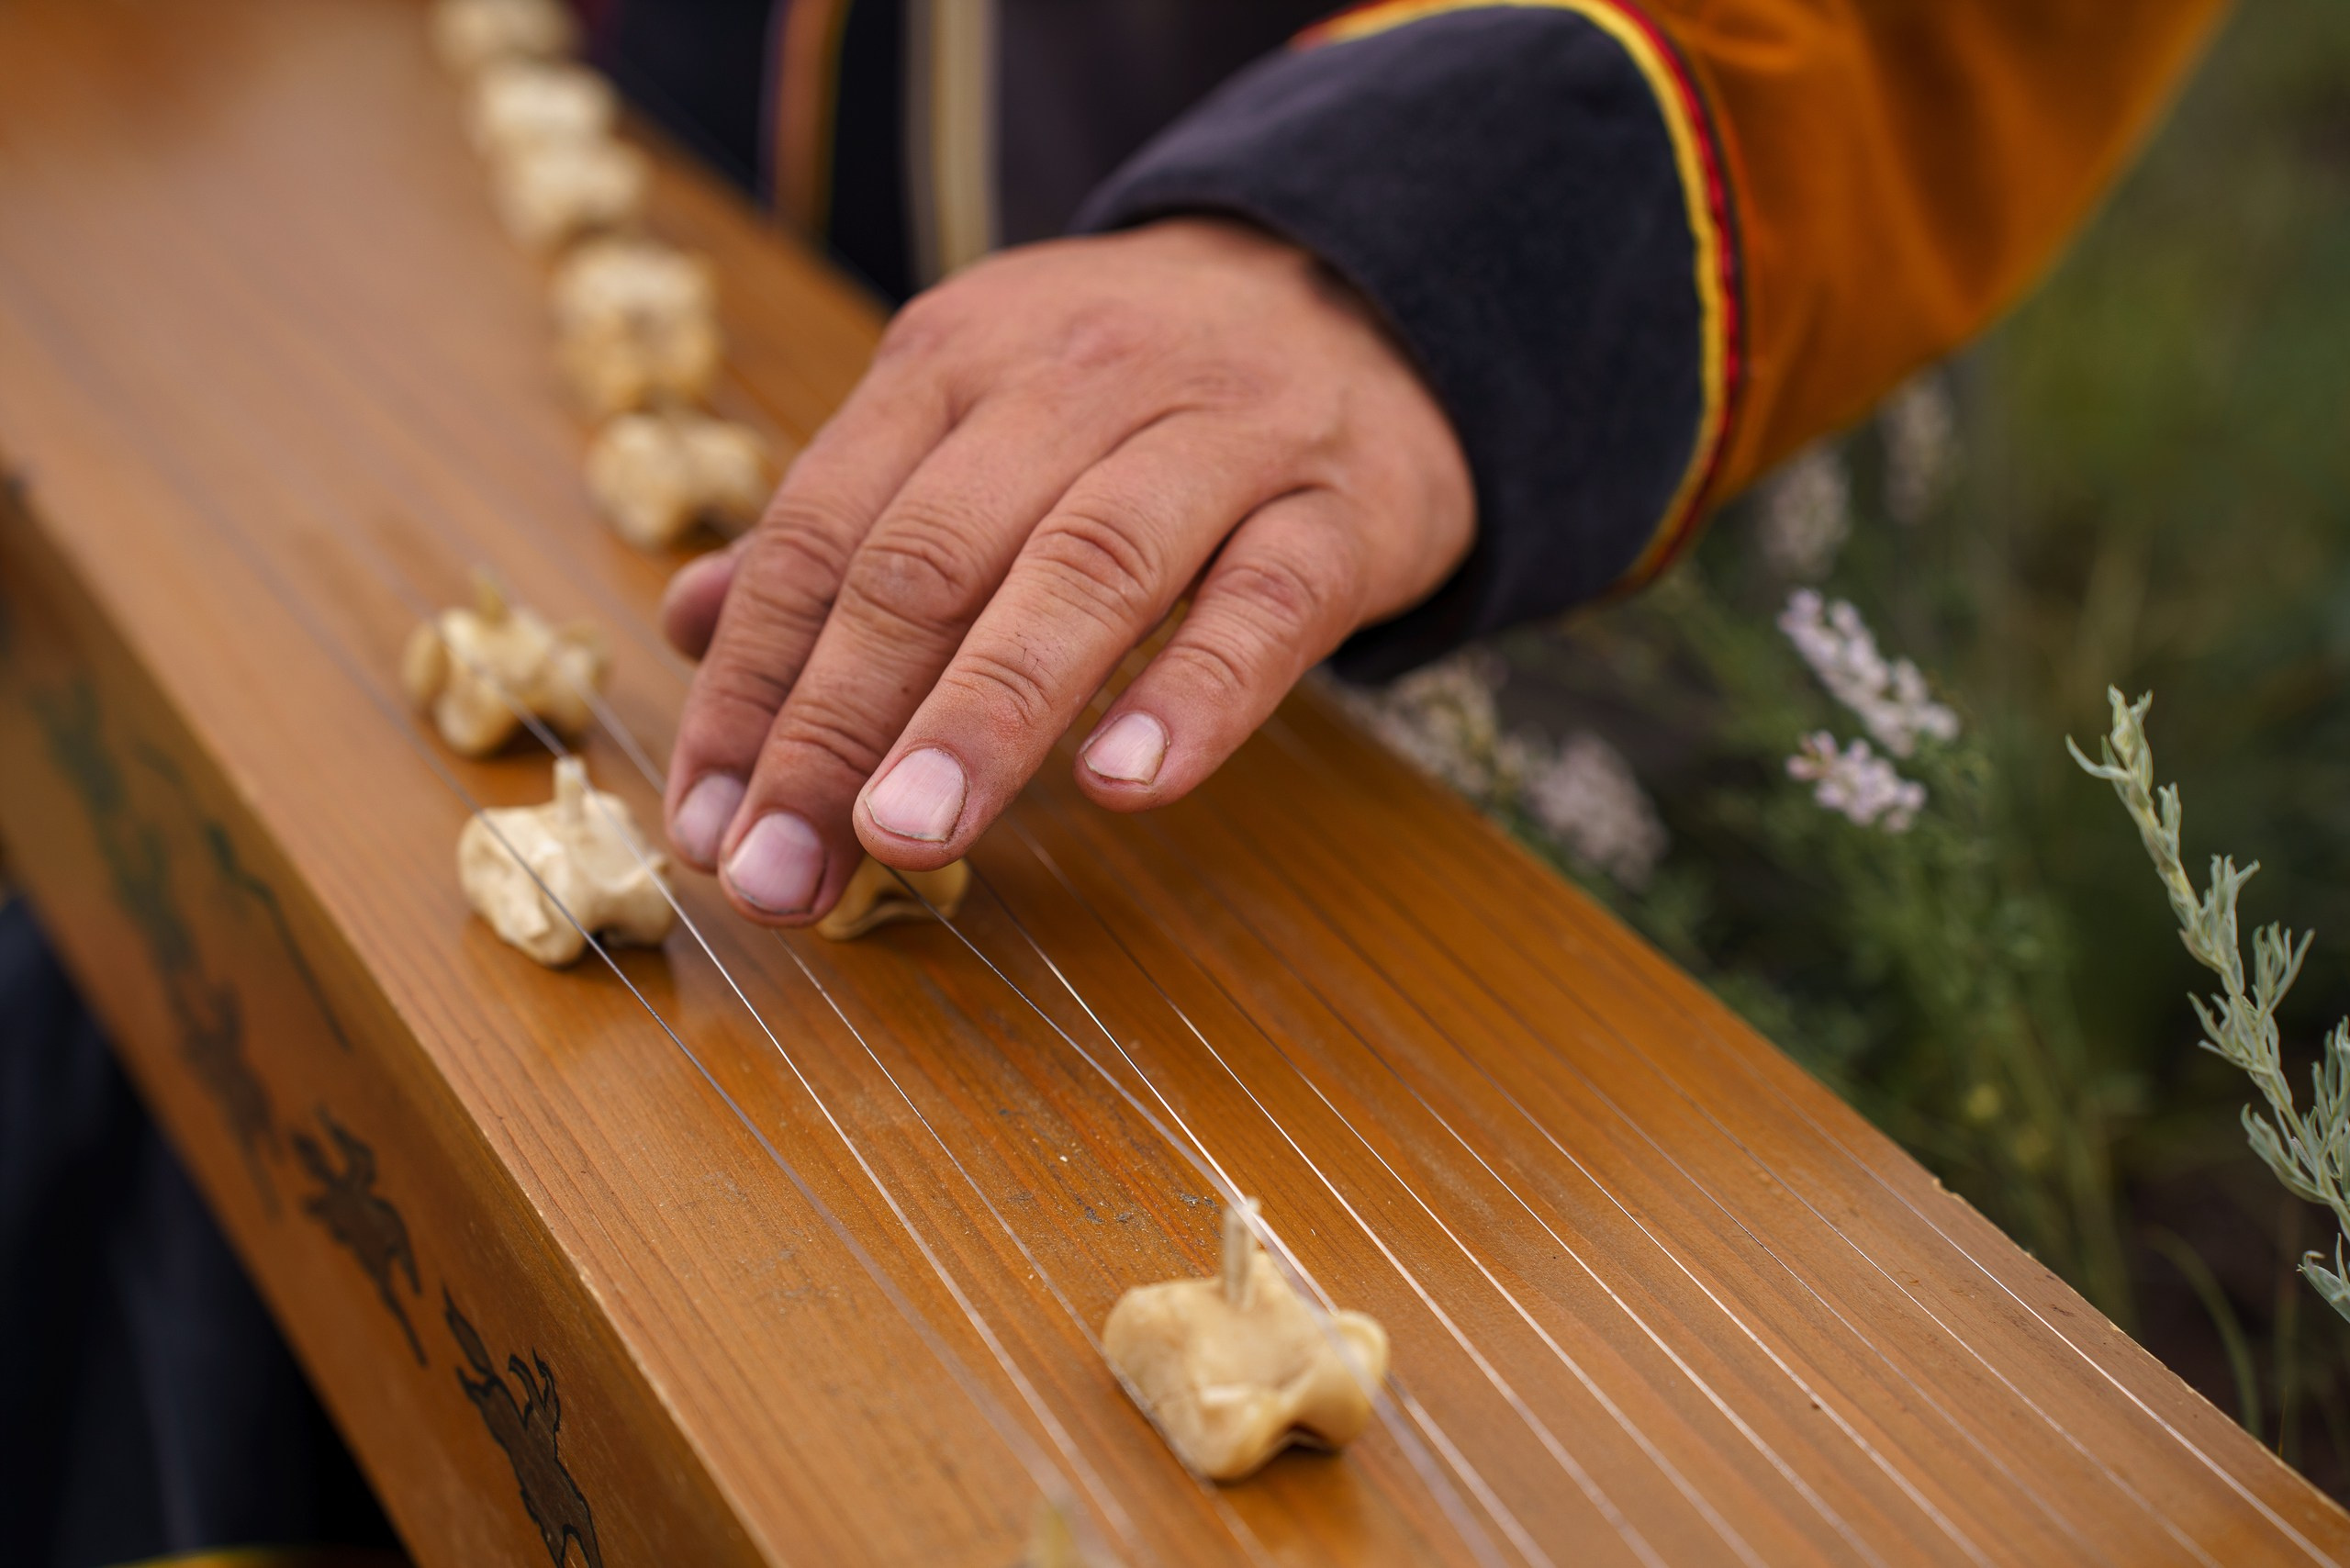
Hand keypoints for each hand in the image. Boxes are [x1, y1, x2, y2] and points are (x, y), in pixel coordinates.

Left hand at [660, 216, 1473, 923]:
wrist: (1355, 293)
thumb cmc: (1133, 393)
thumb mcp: (975, 416)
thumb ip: (846, 523)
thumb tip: (691, 624)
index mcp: (956, 357)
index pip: (824, 531)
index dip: (753, 685)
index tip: (703, 827)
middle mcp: (1075, 379)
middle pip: (932, 556)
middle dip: (835, 727)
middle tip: (777, 872)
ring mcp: (1221, 436)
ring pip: (1089, 568)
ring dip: (984, 713)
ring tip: (907, 838)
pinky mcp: (1343, 510)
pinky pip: (1265, 603)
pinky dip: (1193, 693)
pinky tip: (1123, 785)